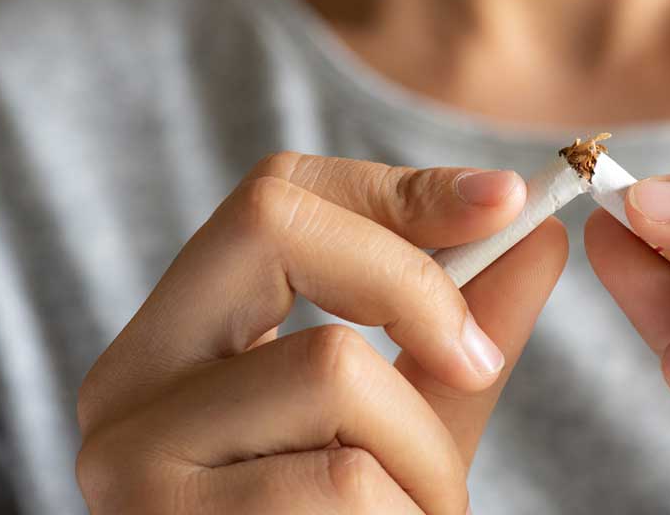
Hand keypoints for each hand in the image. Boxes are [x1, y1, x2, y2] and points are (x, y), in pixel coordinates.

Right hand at [77, 152, 566, 513]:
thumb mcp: (412, 422)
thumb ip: (464, 330)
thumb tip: (540, 233)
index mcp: (181, 337)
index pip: (278, 197)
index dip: (401, 188)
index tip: (508, 202)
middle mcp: (130, 382)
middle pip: (275, 226)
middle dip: (413, 286)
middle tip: (476, 365)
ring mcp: (134, 456)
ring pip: (335, 368)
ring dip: (423, 455)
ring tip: (413, 513)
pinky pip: (344, 479)